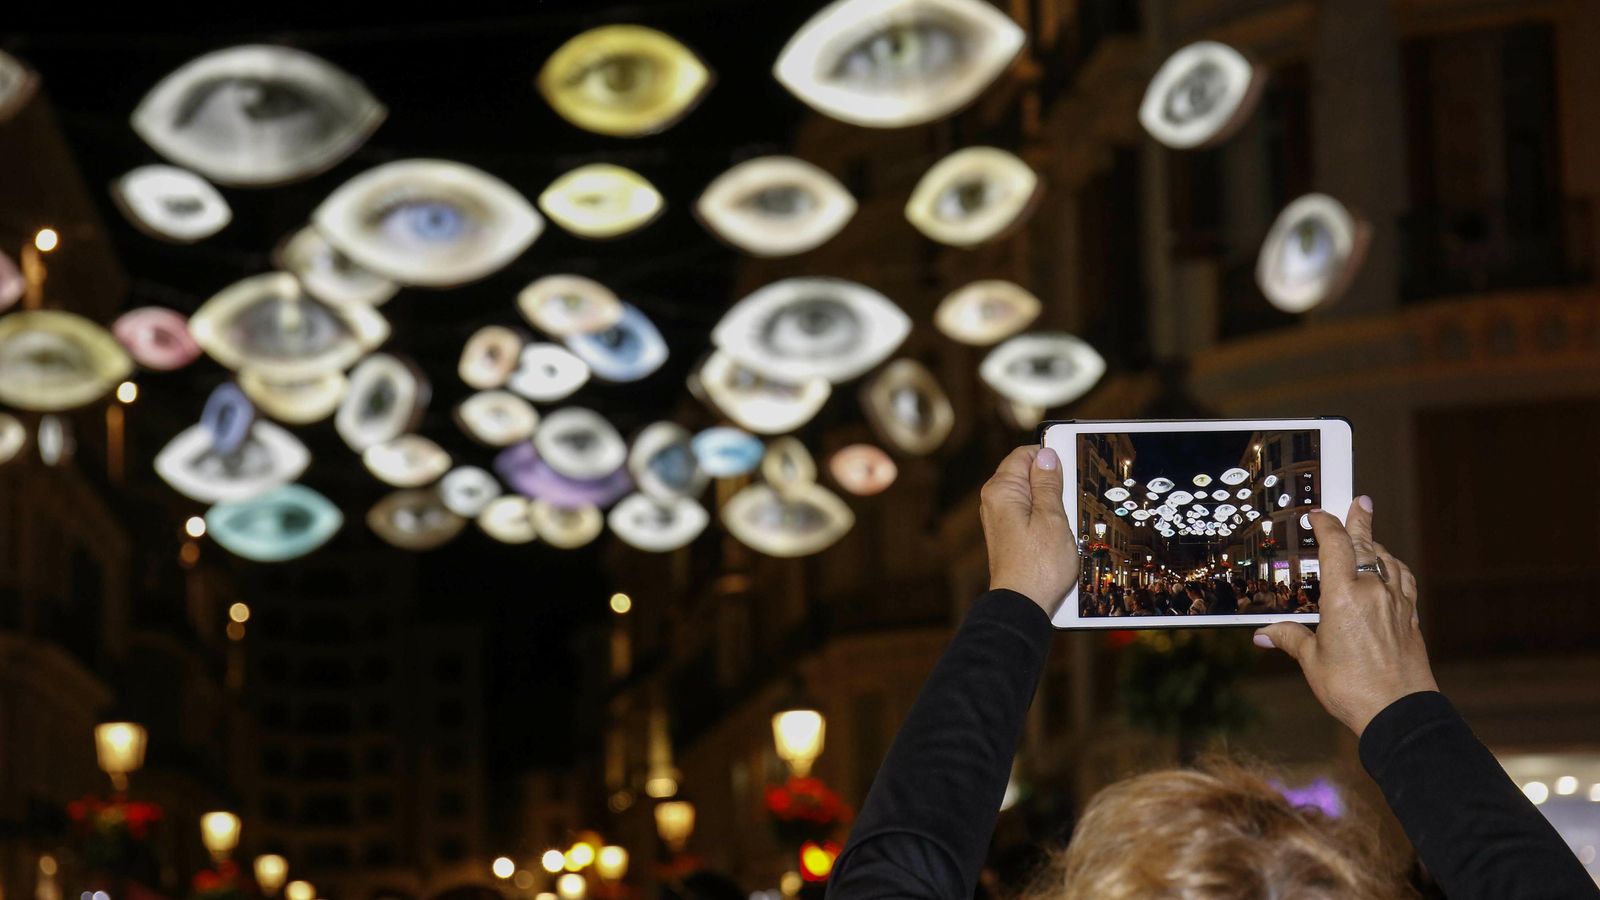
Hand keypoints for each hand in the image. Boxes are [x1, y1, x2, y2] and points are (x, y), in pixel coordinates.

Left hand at [980, 445, 1078, 616]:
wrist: (1023, 605)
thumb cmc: (1039, 566)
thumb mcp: (1053, 517)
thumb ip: (1048, 483)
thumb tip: (1046, 455)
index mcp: (1001, 490)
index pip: (1024, 455)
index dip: (1049, 458)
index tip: (1070, 469)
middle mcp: (994, 501)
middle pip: (1027, 475)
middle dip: (1052, 483)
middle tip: (1071, 501)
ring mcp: (1000, 519)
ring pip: (1031, 496)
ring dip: (1052, 503)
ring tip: (1065, 523)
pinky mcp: (1008, 535)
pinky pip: (1029, 515)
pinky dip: (1046, 518)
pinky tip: (1059, 535)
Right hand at [1255, 496, 1438, 735]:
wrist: (1399, 712)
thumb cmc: (1352, 688)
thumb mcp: (1312, 662)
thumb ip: (1290, 638)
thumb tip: (1263, 634)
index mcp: (1344, 596)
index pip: (1336, 545)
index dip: (1326, 524)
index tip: (1318, 514)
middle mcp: (1373, 591)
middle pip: (1367, 544)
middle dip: (1360, 520)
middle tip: (1361, 501)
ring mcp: (1395, 603)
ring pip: (1387, 560)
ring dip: (1376, 544)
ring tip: (1369, 535)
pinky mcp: (1410, 617)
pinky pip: (1404, 581)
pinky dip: (1394, 568)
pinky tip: (1391, 570)